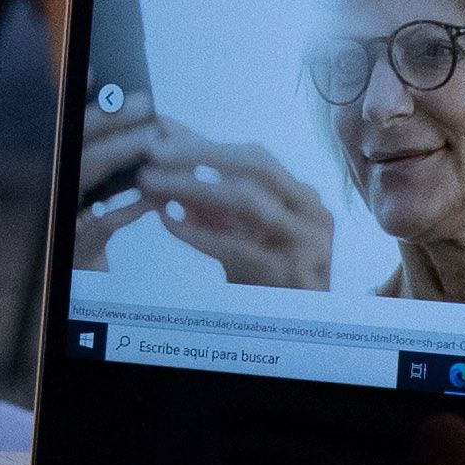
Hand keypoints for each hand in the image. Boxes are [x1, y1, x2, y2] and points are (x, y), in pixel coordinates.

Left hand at [70, 111, 332, 286]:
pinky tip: (170, 221)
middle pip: (257, 166)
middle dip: (201, 154)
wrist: (299, 328)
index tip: (163, 136)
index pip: (256, 156)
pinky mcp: (289, 274)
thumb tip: (168, 156)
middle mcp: (311, 213)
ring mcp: (306, 243)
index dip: (207, 144)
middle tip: (154, 152)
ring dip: (194, 186)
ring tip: (153, 183)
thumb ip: (211, 198)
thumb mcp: (242, 232)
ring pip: (248, 200)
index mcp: (302, 197)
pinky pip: (238, 246)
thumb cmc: (267, 275)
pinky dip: (199, 233)